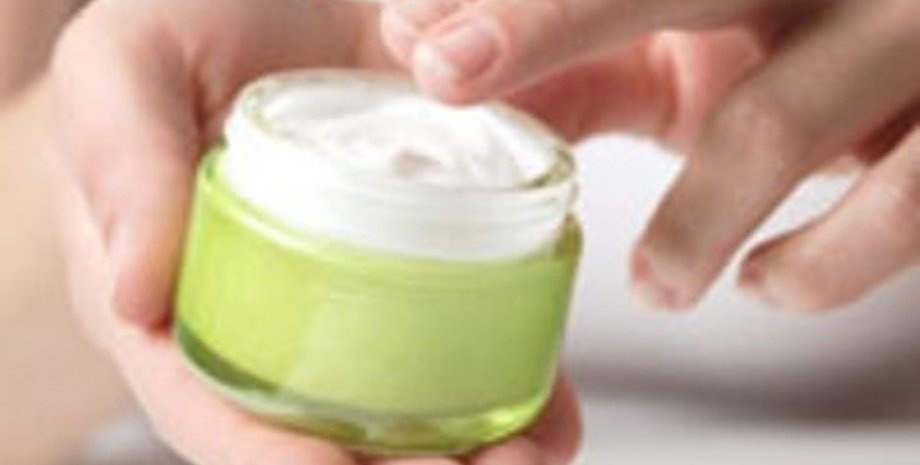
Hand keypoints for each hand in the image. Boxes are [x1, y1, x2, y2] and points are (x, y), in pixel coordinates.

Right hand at [52, 1, 580, 463]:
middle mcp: (269, 309)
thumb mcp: (129, 65)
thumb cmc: (188, 27)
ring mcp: (355, 291)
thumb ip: (122, 161)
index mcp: (176, 291)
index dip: (270, 456)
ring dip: (468, 448)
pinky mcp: (427, 259)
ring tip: (528, 451)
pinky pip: (469, 336)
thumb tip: (138, 299)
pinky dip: (515, 384)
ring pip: (403, 403)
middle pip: (321, 427)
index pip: (209, 403)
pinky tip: (549, 406)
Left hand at [381, 0, 919, 310]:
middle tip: (447, 68)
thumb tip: (439, 61)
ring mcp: (897, 40)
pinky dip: (821, 267)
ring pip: (778, 122)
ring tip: (657, 283)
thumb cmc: (795, 38)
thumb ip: (582, 57)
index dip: (520, 10)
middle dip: (550, 24)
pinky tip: (769, 281)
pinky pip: (894, 208)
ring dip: (695, 219)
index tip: (421, 36)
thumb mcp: (688, 36)